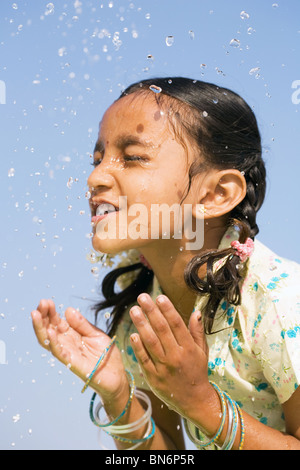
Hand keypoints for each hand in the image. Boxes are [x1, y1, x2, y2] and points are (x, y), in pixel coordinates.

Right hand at [31, 299, 126, 399]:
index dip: (51, 312)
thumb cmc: (106, 355)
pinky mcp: (72, 363)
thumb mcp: (95, 334)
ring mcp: (68, 353)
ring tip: (36, 314)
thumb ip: (82, 324)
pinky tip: (49, 332)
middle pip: (50, 329)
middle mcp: (67, 343)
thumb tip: (68, 310)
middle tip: (41, 303)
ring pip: (48, 340)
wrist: (117, 375)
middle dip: (43, 316)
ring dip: (41, 327)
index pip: (57, 322)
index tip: (47, 301)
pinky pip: (59, 353)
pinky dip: (53, 342)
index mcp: (72, 335)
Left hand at [129, 293, 209, 415]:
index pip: (177, 325)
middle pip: (162, 330)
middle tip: (142, 297)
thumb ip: (197, 332)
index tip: (159, 297)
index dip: (168, 310)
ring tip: (134, 310)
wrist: (194, 400)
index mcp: (189, 348)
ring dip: (141, 325)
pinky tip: (133, 334)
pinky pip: (144, 359)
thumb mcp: (202, 351)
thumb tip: (196, 312)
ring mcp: (163, 367)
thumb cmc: (197, 371)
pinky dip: (138, 347)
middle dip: (151, 312)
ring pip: (151, 342)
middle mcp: (176, 356)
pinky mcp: (153, 377)